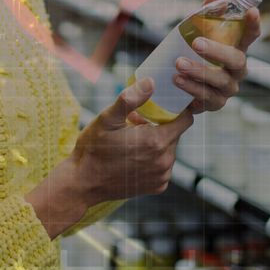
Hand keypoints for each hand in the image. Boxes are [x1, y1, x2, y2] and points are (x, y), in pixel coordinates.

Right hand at [69, 78, 194, 205]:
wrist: (83, 184)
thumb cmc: (93, 149)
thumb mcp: (107, 119)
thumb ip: (130, 99)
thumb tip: (151, 82)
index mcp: (156, 141)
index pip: (186, 120)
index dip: (176, 110)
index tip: (162, 106)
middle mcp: (164, 161)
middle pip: (175, 134)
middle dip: (160, 125)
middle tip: (136, 122)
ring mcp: (162, 176)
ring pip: (169, 149)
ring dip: (156, 142)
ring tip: (132, 139)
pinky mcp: (158, 187)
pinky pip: (163, 165)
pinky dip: (153, 158)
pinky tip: (134, 156)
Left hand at [174, 0, 261, 112]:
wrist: (178, 85)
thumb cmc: (194, 53)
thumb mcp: (198, 31)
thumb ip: (208, 12)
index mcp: (236, 48)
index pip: (251, 36)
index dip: (253, 24)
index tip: (251, 11)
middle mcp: (237, 69)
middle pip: (237, 60)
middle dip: (217, 51)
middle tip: (196, 43)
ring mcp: (229, 87)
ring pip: (220, 80)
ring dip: (199, 71)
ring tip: (178, 63)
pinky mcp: (215, 103)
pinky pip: (207, 97)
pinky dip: (191, 87)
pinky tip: (177, 80)